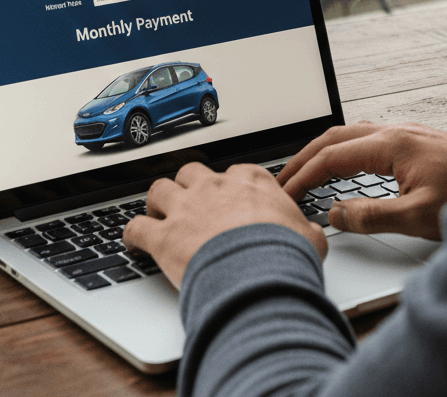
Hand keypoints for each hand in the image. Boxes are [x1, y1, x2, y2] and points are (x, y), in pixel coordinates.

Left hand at [122, 161, 327, 288]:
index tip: (231, 200)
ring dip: (157, 202)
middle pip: (192, 172)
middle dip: (189, 186)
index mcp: (250, 182)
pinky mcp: (164, 236)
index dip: (230, 187)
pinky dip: (131, 234)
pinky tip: (132, 241)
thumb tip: (315, 235)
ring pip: (159, 189)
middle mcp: (215, 187)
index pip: (235, 173)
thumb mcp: (310, 237)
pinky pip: (135, 227)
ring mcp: (186, 209)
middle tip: (191, 204)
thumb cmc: (287, 254)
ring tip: (158, 215)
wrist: (260, 275)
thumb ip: (306, 229)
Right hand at [277, 122, 446, 239]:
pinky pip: (365, 138)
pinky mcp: (413, 140)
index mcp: (391, 144)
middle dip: (304, 158)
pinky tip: (344, 165)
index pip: (332, 157)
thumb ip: (372, 216)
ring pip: (350, 134)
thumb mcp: (418, 216)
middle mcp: (395, 131)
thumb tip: (336, 214)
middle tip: (282, 180)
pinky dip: (343, 150)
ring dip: (323, 152)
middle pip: (334, 137)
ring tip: (305, 172)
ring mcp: (404, 132)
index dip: (303, 176)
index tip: (285, 194)